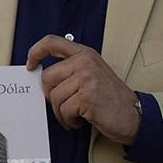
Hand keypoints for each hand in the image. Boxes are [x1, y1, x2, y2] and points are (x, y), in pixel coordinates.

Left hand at [26, 35, 140, 144]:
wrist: (132, 116)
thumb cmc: (110, 97)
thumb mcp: (93, 73)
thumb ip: (71, 69)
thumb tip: (42, 78)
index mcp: (84, 54)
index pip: (52, 42)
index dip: (35, 51)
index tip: (30, 64)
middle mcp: (85, 62)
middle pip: (47, 78)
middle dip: (50, 96)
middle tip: (62, 105)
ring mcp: (87, 78)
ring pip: (54, 97)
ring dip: (61, 112)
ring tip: (74, 115)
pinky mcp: (87, 96)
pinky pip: (64, 110)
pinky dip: (68, 120)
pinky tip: (80, 120)